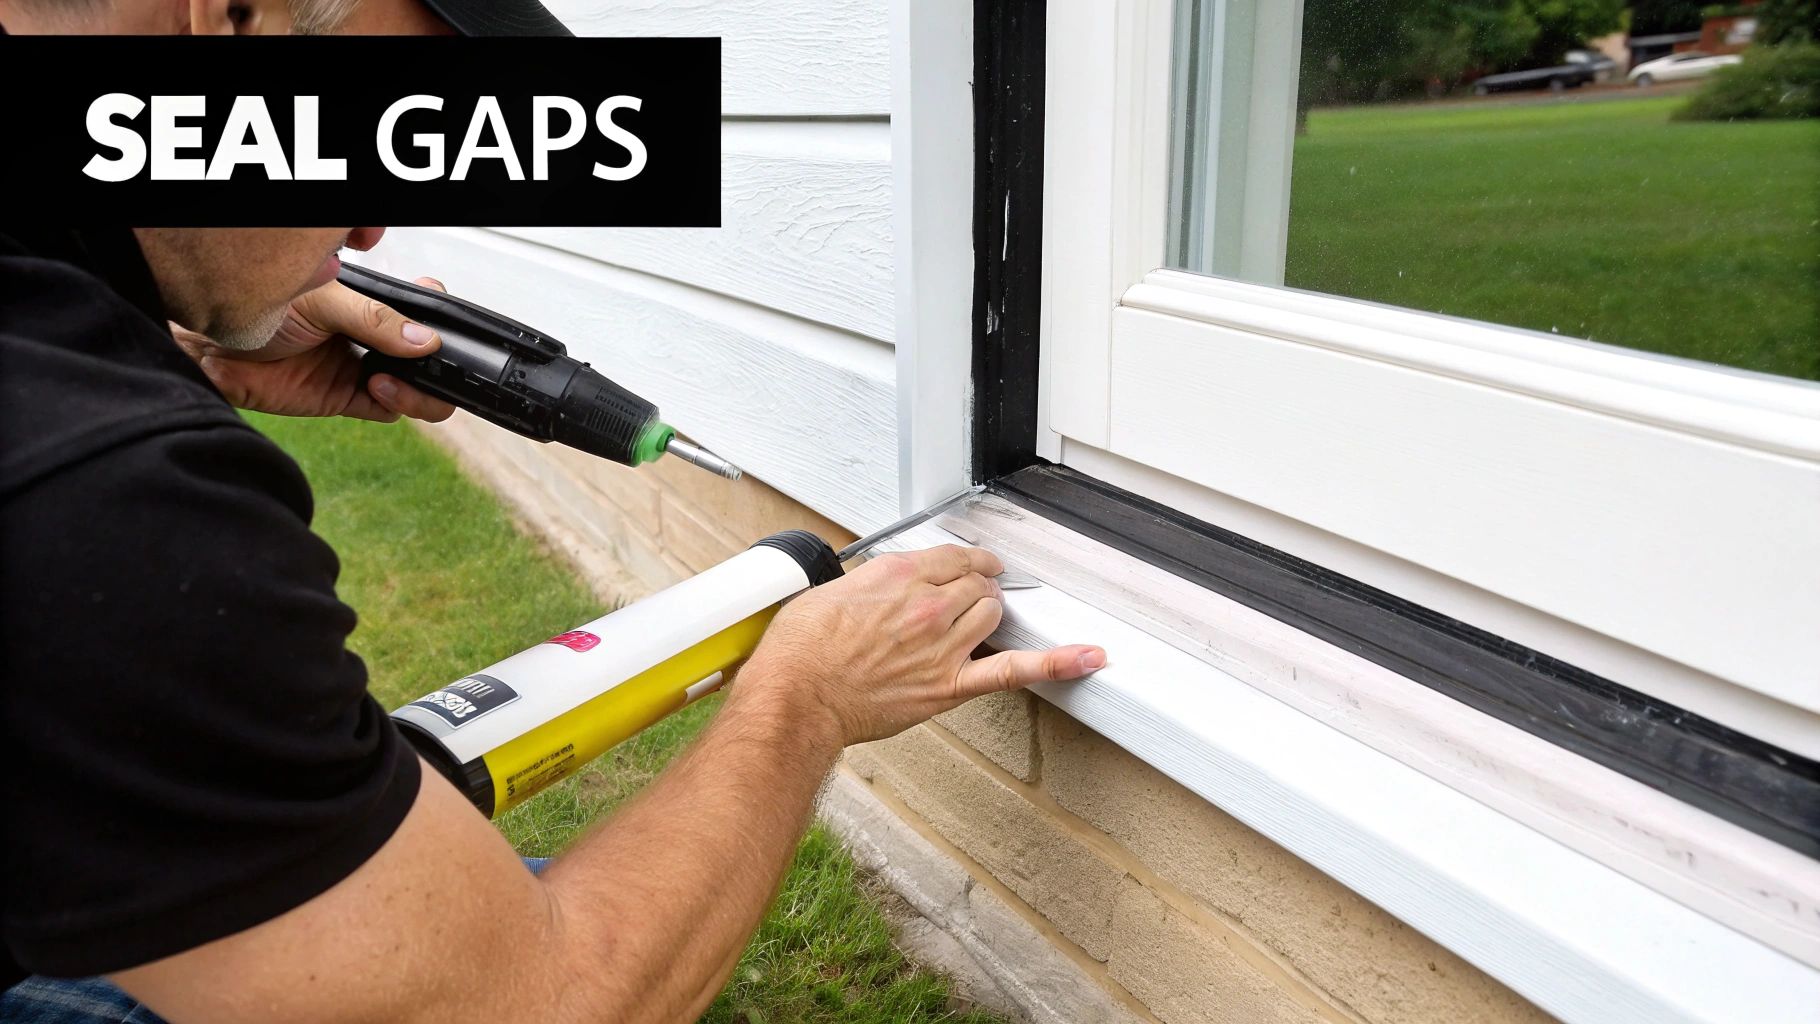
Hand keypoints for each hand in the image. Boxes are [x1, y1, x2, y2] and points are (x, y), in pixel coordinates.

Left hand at [171, 277, 457, 422]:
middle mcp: (369, 338)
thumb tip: (425, 341)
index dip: (438, 324)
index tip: (442, 331)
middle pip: (424, 361)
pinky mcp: (343, 399)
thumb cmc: (257, 307)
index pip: (420, 315)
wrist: (208, 346)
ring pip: (413, 389)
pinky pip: (386, 410)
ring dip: (417, 389)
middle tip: (426, 362)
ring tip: (392, 378)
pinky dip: (393, 404)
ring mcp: (358, 369)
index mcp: (369, 306)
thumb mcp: (325, 302)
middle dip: (436, 365)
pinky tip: (377, 389)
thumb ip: (376, 321)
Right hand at [733, 544, 1105, 747]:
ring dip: (989, 616)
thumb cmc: (802, 651)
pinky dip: (1057, 663)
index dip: (969, 562)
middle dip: (977, 589)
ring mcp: (942, 646)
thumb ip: (874, 583)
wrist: (796, 697)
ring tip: (975, 624)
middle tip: (966, 600)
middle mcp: (926, 606)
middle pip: (978, 585)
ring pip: (993, 616)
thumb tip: (889, 585)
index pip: (954, 558)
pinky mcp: (948, 686)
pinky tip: (1090, 657)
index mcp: (898, 576)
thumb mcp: (833, 592)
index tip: (973, 566)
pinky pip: (1013, 671)